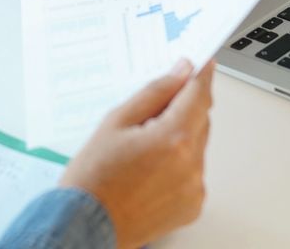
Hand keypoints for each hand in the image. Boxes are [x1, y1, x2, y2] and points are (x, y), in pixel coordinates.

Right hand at [59, 59, 215, 247]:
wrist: (86, 225)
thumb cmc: (93, 178)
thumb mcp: (116, 121)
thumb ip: (155, 93)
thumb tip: (181, 72)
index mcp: (173, 139)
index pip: (198, 94)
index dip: (201, 75)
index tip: (203, 63)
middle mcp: (190, 165)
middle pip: (200, 119)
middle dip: (182, 109)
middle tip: (150, 114)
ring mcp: (194, 188)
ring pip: (197, 146)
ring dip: (179, 138)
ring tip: (142, 151)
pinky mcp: (192, 206)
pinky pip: (193, 172)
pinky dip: (178, 164)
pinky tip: (150, 170)